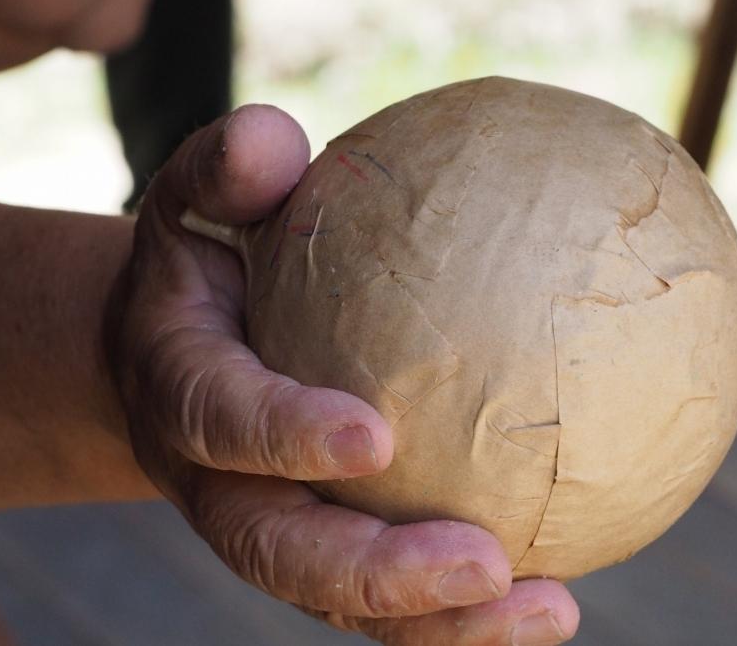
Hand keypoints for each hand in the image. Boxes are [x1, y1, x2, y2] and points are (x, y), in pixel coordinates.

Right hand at [110, 105, 579, 644]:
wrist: (178, 351)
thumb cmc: (203, 261)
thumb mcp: (198, 200)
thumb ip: (227, 168)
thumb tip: (276, 138)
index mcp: (182, 392)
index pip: (221, 421)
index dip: (284, 435)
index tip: (376, 435)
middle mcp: (221, 484)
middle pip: (283, 553)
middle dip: (378, 577)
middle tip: (485, 567)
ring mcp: (274, 525)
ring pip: (344, 600)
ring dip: (443, 624)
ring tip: (552, 612)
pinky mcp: (326, 543)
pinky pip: (393, 592)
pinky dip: (468, 607)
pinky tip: (558, 592)